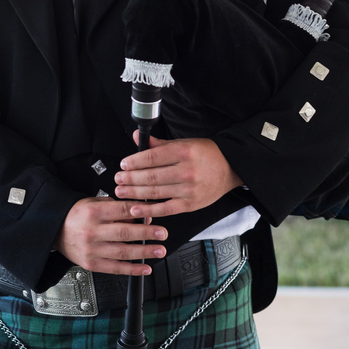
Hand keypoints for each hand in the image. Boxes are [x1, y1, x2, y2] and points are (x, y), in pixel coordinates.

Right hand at [53, 197, 167, 275]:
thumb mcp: (96, 203)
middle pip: (125, 233)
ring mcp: (92, 250)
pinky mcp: (91, 264)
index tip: (157, 213)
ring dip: (144, 252)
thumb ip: (118, 208)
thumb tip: (142, 216)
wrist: (54, 230)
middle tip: (163, 234)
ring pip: (122, 252)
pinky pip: (115, 268)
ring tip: (159, 250)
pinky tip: (145, 268)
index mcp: (94, 212)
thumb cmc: (77, 215)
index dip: (142, 212)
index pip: (123, 210)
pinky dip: (132, 269)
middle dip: (146, 234)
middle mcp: (92, 231)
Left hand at [114, 134, 243, 218]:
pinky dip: (149, 210)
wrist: (231, 168)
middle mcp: (186, 171)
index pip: (152, 157)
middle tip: (118, 179)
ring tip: (121, 191)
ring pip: (156, 192)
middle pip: (151, 176)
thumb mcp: (184, 143)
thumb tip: (138, 138)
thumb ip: (159, 143)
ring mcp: (189, 189)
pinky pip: (165, 209)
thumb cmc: (207, 154)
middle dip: (130, 179)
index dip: (134, 162)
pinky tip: (136, 209)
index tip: (123, 165)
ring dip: (134, 193)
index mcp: (184, 152)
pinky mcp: (190, 204)